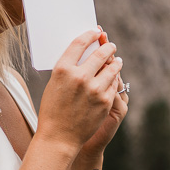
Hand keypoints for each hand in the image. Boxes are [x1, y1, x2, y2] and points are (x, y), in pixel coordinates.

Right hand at [35, 29, 122, 150]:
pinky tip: (114, 78)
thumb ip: (68, 69)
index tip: (95, 32)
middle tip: (110, 45)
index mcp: (63, 69)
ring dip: (115, 62)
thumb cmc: (53, 110)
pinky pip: (114, 84)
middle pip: (100, 53)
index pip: (80, 43)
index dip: (89, 35)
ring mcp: (95, 89)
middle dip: (108, 47)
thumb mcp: (55, 84)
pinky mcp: (105, 101)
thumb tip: (84, 53)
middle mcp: (80, 77)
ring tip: (117, 59)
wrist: (59, 137)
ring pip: (112, 68)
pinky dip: (114, 80)